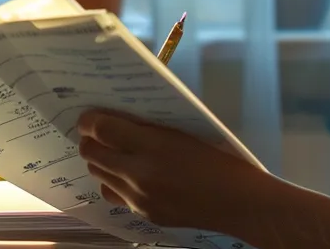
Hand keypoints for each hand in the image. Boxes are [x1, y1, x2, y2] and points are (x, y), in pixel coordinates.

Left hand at [75, 109, 301, 238]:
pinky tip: (130, 176)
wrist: (240, 202)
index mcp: (154, 145)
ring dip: (101, 161)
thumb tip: (121, 118)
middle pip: (92, 153)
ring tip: (113, 153)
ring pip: (99, 175)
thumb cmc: (221, 160)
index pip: (102, 129)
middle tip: (98, 132)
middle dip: (90, 140)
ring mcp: (139, 198)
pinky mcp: (144, 214)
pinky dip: (116, 183)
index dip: (90, 120)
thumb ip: (151, 127)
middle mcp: (140, 174)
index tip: (89, 116)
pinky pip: (115, 195)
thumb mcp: (186, 132)